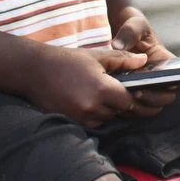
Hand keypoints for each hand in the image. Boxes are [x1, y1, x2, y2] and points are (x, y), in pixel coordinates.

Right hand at [24, 46, 146, 128]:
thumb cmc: (68, 60)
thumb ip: (124, 60)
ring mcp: (79, 116)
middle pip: (117, 112)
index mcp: (102, 89)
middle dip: (118, 103)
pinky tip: (86, 100)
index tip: (128, 89)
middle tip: (111, 89)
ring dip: (105, 110)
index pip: (128, 102)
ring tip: (97, 93)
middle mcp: (92, 107)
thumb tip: (144, 60)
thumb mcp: (98, 56)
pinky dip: (92, 115)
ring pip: (104, 119)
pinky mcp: (69, 121)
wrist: (35, 70)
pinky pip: (90, 123)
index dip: (130, 96)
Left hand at [111, 9, 178, 117]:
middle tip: (137, 91)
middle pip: (166, 98)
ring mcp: (148, 89)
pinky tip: (116, 103)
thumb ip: (130, 32)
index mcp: (166, 62)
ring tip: (125, 98)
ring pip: (152, 108)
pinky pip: (136, 111)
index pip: (179, 78)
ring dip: (141, 107)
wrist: (122, 36)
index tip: (158, 81)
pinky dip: (128, 111)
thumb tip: (118, 46)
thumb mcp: (134, 24)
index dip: (173, 84)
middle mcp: (160, 78)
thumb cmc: (134, 28)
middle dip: (154, 99)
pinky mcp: (133, 96)